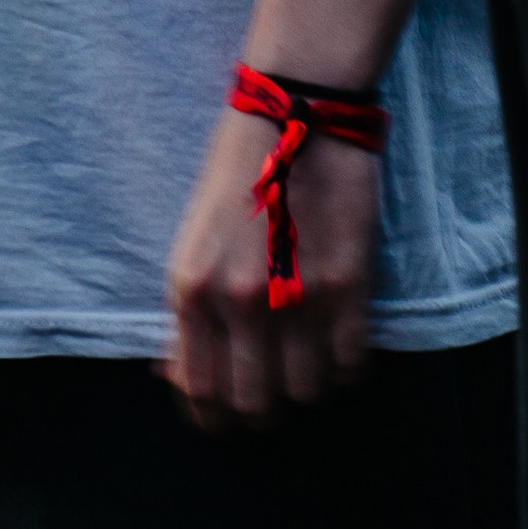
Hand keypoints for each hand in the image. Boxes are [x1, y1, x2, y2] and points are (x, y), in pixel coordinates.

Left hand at [167, 100, 380, 422]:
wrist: (296, 109)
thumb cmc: (239, 170)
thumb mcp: (193, 238)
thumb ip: (189, 310)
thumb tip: (176, 375)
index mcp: (192, 288)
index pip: (200, 393)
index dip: (215, 418)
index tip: (227, 419)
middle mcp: (241, 302)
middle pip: (254, 406)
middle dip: (262, 410)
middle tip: (272, 393)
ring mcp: (298, 298)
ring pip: (306, 394)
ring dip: (307, 386)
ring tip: (306, 358)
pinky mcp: (348, 286)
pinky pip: (350, 365)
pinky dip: (344, 366)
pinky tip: (337, 339)